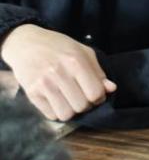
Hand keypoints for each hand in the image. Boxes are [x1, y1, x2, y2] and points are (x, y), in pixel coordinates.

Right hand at [0, 24, 115, 120]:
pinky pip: (50, 115)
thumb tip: (111, 89)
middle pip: (82, 106)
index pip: (95, 93)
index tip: (95, 94)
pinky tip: (57, 101)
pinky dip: (57, 112)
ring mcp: (43, 84)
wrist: (25, 43)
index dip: (99, 97)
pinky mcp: (31, 93)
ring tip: (69, 100)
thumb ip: (98, 71)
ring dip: (71, 111)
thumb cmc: (58, 46)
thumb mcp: (83, 52)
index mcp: (75, 62)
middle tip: (81, 97)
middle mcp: (59, 73)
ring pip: (66, 114)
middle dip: (86, 105)